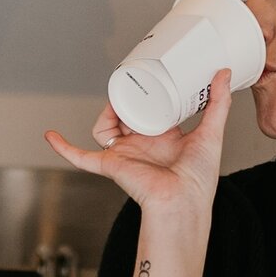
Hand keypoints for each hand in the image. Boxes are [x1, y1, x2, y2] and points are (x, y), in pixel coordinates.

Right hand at [44, 70, 233, 220]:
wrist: (182, 202)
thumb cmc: (197, 179)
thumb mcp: (212, 132)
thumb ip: (218, 102)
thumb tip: (224, 74)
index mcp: (163, 138)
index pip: (149, 111)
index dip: (146, 95)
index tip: (147, 77)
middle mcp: (141, 145)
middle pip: (124, 115)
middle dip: (124, 99)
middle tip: (131, 84)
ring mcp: (123, 154)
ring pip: (104, 127)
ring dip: (106, 114)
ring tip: (115, 104)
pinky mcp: (109, 164)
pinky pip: (80, 156)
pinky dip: (64, 147)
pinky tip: (51, 135)